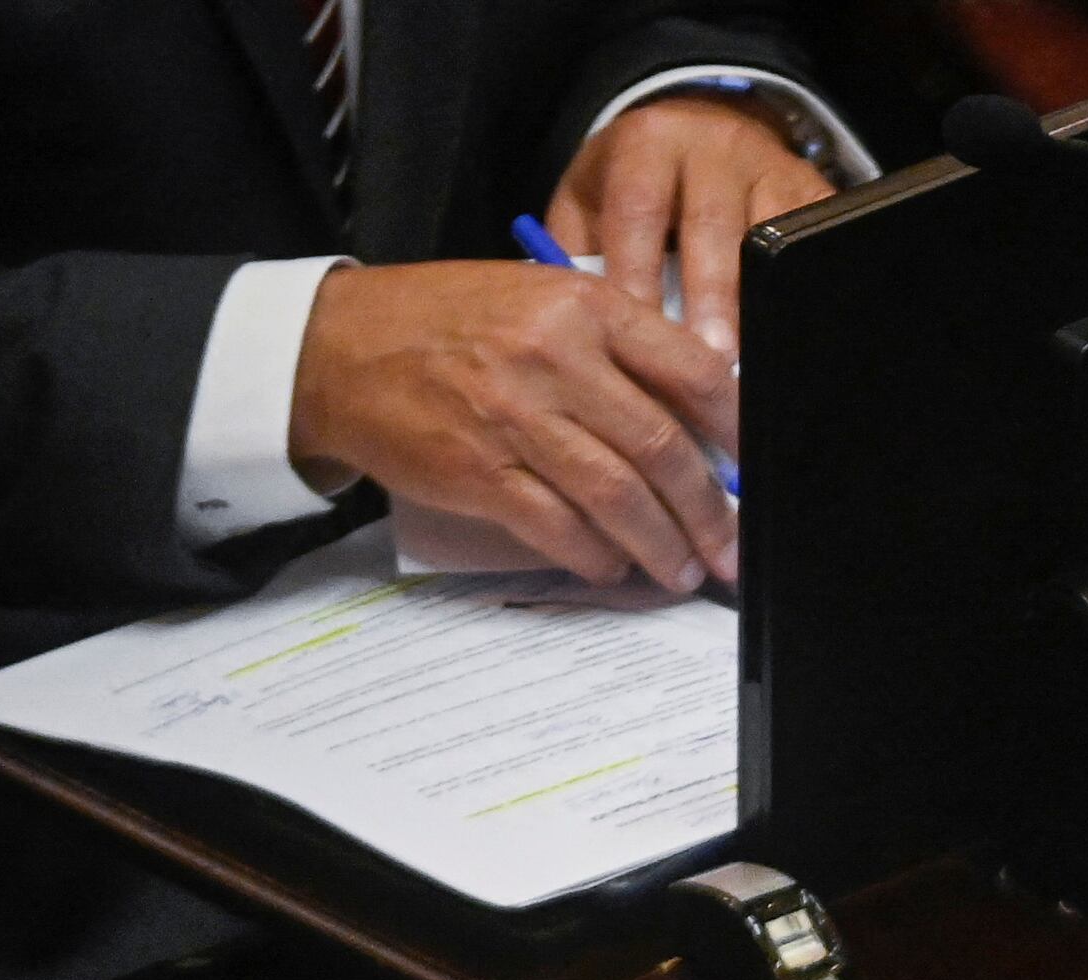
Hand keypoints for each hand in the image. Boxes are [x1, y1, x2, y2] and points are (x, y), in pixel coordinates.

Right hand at [287, 258, 742, 590]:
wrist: (333, 346)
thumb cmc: (444, 324)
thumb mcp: (535, 302)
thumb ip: (612, 348)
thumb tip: (695, 422)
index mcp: (580, 306)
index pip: (692, 371)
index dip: (737, 433)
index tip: (754, 472)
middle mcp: (552, 358)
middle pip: (663, 448)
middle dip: (709, 512)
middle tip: (729, 550)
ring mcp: (513, 417)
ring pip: (619, 497)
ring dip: (662, 545)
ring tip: (683, 570)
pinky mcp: (478, 471)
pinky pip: (560, 527)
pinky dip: (596, 556)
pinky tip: (612, 564)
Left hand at [544, 89, 833, 359]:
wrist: (701, 138)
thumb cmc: (635, 187)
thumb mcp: (590, 202)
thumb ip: (579, 254)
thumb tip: (586, 324)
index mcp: (648, 140)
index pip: (639, 207)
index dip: (637, 271)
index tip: (636, 331)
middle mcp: (715, 145)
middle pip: (713, 225)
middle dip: (710, 298)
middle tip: (705, 360)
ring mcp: (774, 168)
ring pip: (775, 242)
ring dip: (763, 308)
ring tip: (753, 365)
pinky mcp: (819, 196)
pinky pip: (817, 252)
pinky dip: (803, 300)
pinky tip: (790, 343)